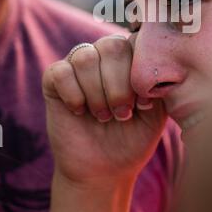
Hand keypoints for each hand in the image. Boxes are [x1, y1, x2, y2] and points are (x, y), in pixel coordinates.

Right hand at [43, 35, 166, 185]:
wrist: (104, 170)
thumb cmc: (134, 138)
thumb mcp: (156, 113)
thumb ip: (157, 84)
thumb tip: (153, 64)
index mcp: (130, 58)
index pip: (136, 42)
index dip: (139, 72)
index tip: (144, 105)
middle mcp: (104, 56)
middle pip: (111, 46)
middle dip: (119, 85)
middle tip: (123, 114)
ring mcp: (78, 66)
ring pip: (86, 58)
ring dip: (97, 93)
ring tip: (103, 116)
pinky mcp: (54, 80)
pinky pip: (61, 72)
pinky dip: (73, 95)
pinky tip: (80, 112)